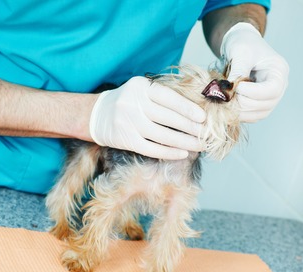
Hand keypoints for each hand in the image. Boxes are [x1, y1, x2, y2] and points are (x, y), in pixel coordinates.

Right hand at [89, 76, 205, 159]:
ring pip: (163, 135)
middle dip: (191, 128)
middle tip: (206, 134)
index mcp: (140, 87)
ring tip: (199, 145)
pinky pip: (152, 148)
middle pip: (168, 118)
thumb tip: (194, 110)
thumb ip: (162, 96)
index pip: (169, 98)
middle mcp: (133, 104)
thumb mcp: (140, 91)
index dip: (188, 108)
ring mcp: (128, 123)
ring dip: (184, 142)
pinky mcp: (126, 140)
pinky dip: (169, 152)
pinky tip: (182, 153)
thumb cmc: (126, 102)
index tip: (203, 117)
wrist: (96, 115)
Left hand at [221, 22, 288, 122]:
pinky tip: (226, 106)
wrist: (240, 45)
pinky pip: (251, 116)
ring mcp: (270, 97)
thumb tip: (229, 90)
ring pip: (258, 114)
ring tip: (224, 101)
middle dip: (243, 103)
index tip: (236, 87)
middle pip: (266, 105)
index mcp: (278, 71)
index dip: (253, 92)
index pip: (272, 90)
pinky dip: (238, 114)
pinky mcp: (259, 104)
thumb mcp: (241, 52)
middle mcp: (279, 86)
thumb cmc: (243, 44)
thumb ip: (238, 70)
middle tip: (226, 95)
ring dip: (239, 111)